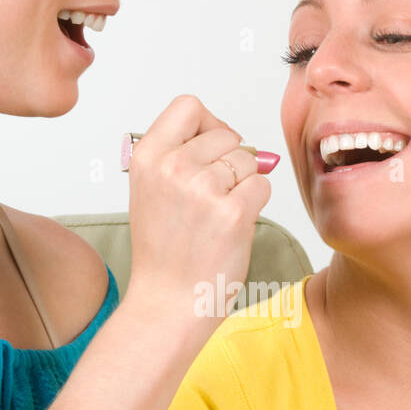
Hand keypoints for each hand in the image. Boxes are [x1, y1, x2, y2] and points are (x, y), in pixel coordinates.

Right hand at [125, 95, 270, 324]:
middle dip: (230, 161)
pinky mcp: (233, 212)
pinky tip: (231, 227)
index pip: (189, 106)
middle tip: (213, 197)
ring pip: (249, 160)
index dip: (207, 125)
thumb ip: (181, 156)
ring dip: (244, 185)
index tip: (208, 150)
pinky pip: (262, 186)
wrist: (167, 303)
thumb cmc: (164, 252)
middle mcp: (173, 167)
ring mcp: (203, 189)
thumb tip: (236, 139)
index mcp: (147, 157)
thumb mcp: (151, 191)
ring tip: (217, 216)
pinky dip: (255, 204)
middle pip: (227, 134)